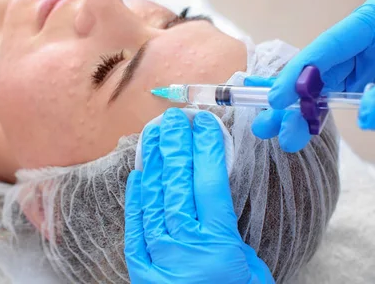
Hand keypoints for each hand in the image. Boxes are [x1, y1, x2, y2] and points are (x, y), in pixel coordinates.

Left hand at [124, 108, 273, 283]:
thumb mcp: (248, 266)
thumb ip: (228, 230)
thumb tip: (211, 194)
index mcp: (216, 243)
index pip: (208, 182)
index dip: (205, 148)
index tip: (204, 123)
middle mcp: (182, 244)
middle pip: (175, 182)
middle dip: (175, 146)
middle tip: (172, 118)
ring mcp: (157, 254)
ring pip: (151, 197)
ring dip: (152, 162)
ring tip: (153, 134)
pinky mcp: (140, 267)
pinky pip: (135, 225)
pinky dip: (135, 197)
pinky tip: (137, 173)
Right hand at [249, 0, 374, 151]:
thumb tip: (364, 113)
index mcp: (371, 21)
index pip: (327, 47)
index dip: (297, 74)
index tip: (276, 101)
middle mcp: (368, 42)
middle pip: (322, 72)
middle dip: (294, 102)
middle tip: (269, 127)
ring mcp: (374, 63)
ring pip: (334, 89)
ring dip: (309, 115)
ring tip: (288, 138)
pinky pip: (360, 98)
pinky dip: (343, 113)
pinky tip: (316, 126)